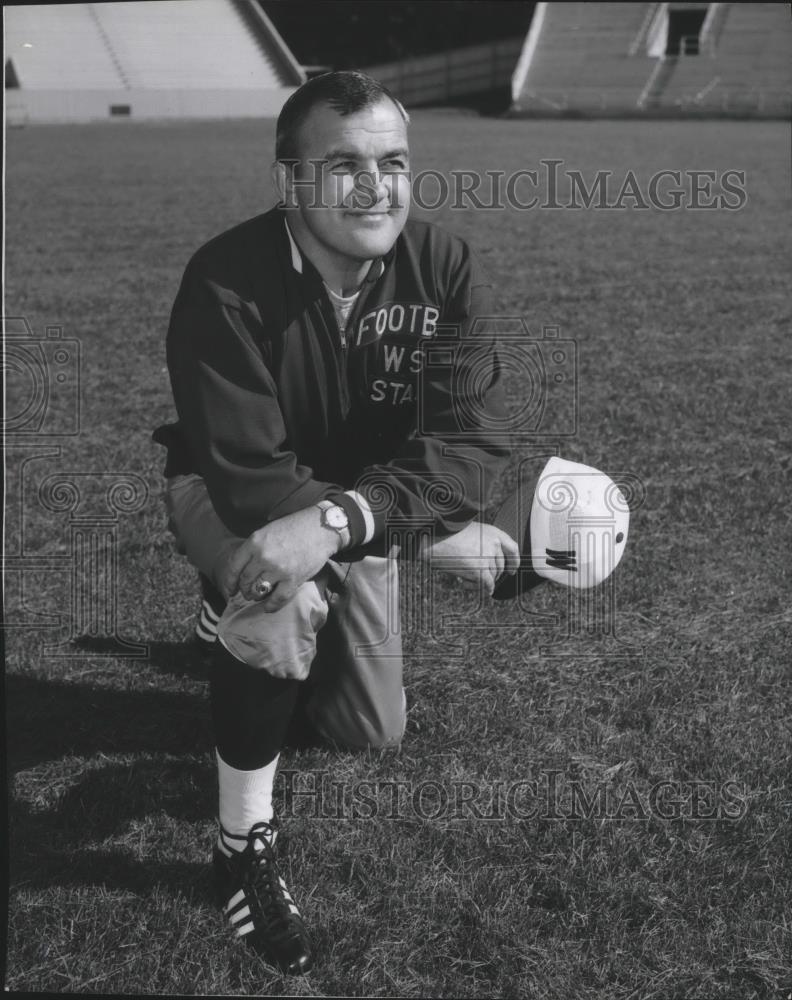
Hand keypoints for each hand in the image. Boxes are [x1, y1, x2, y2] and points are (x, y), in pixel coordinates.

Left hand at [217, 506, 340, 611]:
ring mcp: (278, 569)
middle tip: (247, 592)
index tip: (230, 589)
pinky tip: (268, 607)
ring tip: (258, 596)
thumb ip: (254, 547)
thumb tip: (243, 566)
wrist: (321, 527)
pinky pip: (277, 599)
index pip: (234, 567)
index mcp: (254, 542)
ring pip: (258, 591)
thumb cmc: (295, 526)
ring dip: (256, 596)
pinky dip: (270, 606)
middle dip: (244, 589)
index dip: (229, 581)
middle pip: (245, 580)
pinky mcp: (293, 579)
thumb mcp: (268, 531)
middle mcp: (263, 557)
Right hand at [419, 521, 519, 596]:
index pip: (512, 548)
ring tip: (466, 578)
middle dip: (493, 574)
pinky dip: (483, 589)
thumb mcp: (471, 532)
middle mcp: (494, 544)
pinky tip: (475, 587)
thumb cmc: (446, 534)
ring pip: (493, 576)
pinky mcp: (480, 570)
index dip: (514, 561)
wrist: (432, 538)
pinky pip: (487, 585)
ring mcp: (488, 557)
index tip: (512, 570)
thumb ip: (483, 543)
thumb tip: (487, 562)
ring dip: (482, 581)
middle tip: (481, 579)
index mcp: (492, 532)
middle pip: (500, 566)